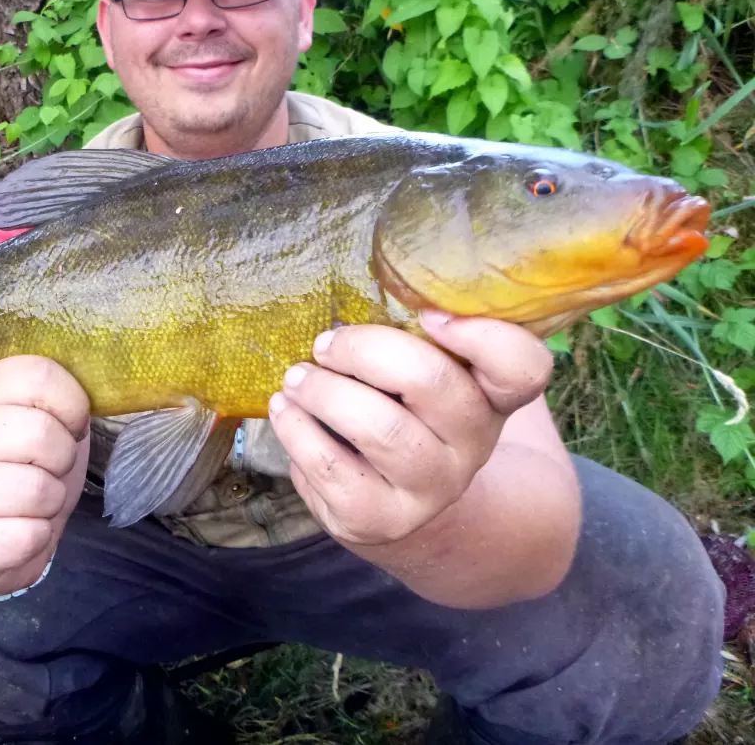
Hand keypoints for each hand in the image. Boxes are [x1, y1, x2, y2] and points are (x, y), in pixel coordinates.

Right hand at [0, 356, 89, 595]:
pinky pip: (26, 537)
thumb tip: (93, 396)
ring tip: (33, 502)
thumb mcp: (37, 420)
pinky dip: (36, 538)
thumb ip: (56, 399)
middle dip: (62, 458)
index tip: (68, 426)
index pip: (39, 375)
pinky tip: (18, 531)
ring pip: (36, 489)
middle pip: (40, 433)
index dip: (72, 405)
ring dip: (51, 501)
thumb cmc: (19, 468)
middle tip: (48, 470)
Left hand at [268, 311, 552, 547]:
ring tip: (296, 377)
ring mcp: (429, 487)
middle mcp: (474, 445)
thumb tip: (352, 288)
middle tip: (324, 344)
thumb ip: (416, 338)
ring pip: (381, 429)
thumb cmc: (403, 415)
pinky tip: (285, 409)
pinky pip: (332, 468)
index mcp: (492, 395)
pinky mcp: (378, 518)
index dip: (483, 335)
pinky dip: (297, 430)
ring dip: (326, 392)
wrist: (394, 503)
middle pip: (434, 382)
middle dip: (366, 350)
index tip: (428, 314)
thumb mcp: (426, 377)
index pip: (523, 366)